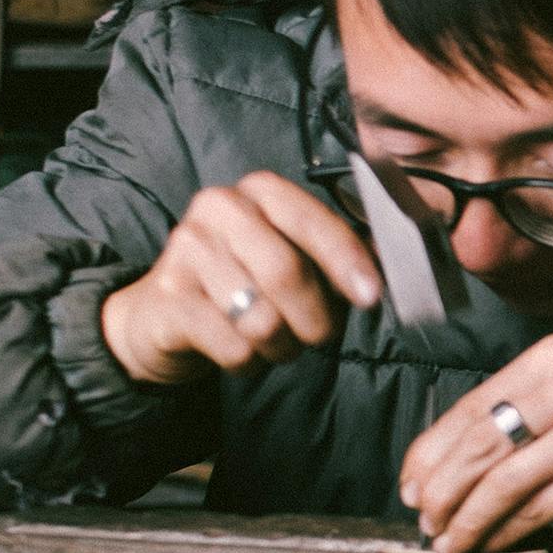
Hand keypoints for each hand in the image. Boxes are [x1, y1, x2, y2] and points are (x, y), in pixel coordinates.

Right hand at [98, 173, 382, 386]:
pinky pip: (234, 346)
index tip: (371, 296)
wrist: (162, 317)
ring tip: (274, 341)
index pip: (311, 220)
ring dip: (282, 345)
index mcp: (260, 191)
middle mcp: (219, 208)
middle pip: (286, 272)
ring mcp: (186, 249)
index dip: (346, 260)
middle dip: (316, 318)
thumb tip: (390, 266)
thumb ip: (338, 256)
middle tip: (319, 336)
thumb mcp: (292, 258)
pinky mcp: (167, 297)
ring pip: (262, 318)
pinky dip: (249, 361)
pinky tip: (239, 349)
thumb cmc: (245, 283)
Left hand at [399, 337, 552, 552]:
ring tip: (446, 541)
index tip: (410, 485)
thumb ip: (515, 424)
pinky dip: (503, 532)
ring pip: (503, 477)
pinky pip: (536, 507)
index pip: (475, 405)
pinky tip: (488, 546)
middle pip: (483, 440)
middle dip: (442, 488)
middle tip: (423, 519)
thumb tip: (432, 470)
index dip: (431, 451)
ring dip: (466, 517)